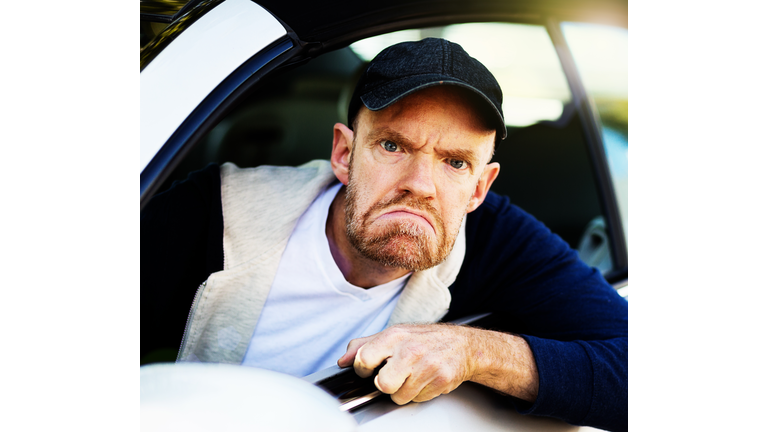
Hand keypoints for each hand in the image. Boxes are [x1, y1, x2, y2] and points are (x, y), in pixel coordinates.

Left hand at [337, 324, 473, 404]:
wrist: (462, 345)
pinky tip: (424, 379)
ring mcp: (427, 366)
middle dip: (385, 384)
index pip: (364, 359)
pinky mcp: (440, 380)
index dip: (362, 369)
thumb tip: (344, 360)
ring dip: (404, 390)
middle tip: (394, 375)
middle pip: (382, 384)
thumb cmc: (425, 339)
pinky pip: (418, 399)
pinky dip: (419, 393)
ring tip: (412, 376)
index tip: (369, 369)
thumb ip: (364, 345)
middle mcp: (410, 350)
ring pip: (399, 397)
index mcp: (394, 336)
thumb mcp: (393, 335)